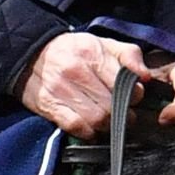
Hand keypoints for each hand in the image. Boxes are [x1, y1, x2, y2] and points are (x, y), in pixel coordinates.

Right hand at [15, 33, 174, 138]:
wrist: (30, 54)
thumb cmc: (73, 50)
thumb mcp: (102, 42)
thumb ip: (129, 55)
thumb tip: (145, 77)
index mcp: (92, 52)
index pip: (124, 83)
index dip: (133, 95)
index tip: (132, 98)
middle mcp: (77, 71)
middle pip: (113, 105)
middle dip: (123, 114)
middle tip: (124, 114)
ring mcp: (62, 90)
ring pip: (98, 119)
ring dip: (108, 125)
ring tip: (109, 121)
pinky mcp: (50, 107)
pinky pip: (77, 127)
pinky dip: (89, 132)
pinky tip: (91, 127)